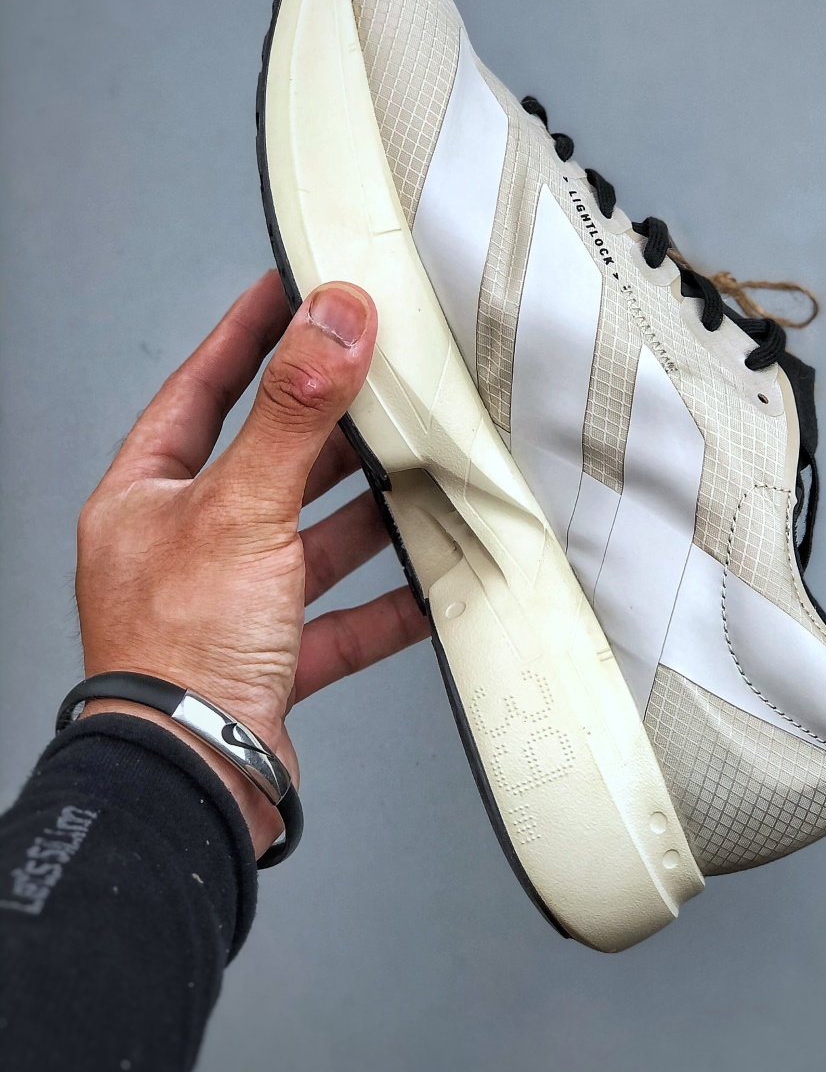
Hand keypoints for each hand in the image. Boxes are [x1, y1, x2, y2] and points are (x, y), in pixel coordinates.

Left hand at [75, 271, 428, 855]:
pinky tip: (432, 584)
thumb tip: (332, 320)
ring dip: (366, 515)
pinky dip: (387, 601)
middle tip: (385, 380)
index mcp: (148, 497)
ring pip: (310, 540)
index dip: (248, 335)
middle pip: (267, 463)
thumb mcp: (241, 510)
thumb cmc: (179, 652)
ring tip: (424, 473)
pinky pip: (342, 618)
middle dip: (331, 429)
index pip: (200, 388)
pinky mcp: (271, 660)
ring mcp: (228, 605)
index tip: (293, 289)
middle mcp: (183, 546)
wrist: (192, 782)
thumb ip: (293, 412)